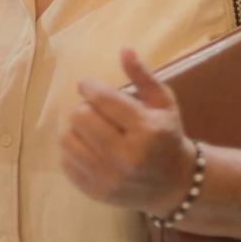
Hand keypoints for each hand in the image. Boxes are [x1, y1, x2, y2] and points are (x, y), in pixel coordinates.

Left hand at [59, 47, 195, 215]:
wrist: (175, 185)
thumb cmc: (166, 136)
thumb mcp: (163, 103)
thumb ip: (143, 76)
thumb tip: (124, 49)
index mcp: (146, 130)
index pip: (101, 99)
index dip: (89, 87)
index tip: (88, 86)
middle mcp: (127, 157)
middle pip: (80, 117)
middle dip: (84, 108)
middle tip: (94, 110)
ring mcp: (110, 178)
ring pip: (67, 139)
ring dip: (76, 130)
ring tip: (91, 130)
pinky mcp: (97, 192)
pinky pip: (66, 162)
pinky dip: (73, 151)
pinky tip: (90, 149)